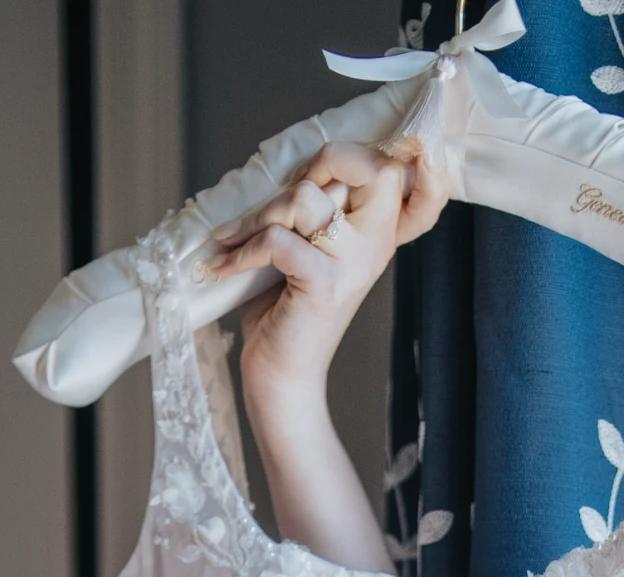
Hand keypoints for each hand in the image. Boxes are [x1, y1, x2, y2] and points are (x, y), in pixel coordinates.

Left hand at [202, 138, 448, 403]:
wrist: (281, 377)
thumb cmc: (286, 311)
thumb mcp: (305, 249)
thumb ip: (312, 209)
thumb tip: (288, 163)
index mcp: (377, 232)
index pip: (401, 173)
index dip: (388, 153)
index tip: (346, 160)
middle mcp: (375, 244)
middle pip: (363, 164)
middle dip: (317, 162)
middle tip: (278, 193)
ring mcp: (353, 264)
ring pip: (306, 198)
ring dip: (259, 214)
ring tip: (231, 238)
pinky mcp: (324, 284)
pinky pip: (278, 239)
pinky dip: (241, 250)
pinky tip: (222, 265)